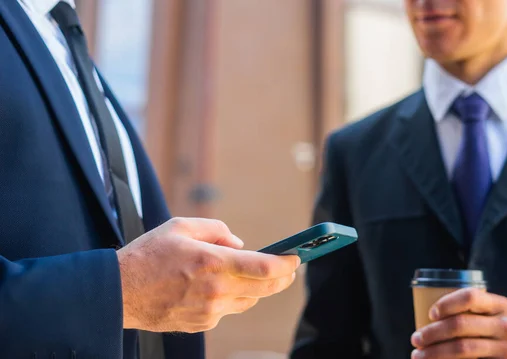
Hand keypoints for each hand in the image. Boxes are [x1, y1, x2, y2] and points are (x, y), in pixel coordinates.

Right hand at [117, 217, 299, 332]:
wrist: (118, 292)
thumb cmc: (148, 254)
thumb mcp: (181, 226)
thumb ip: (217, 230)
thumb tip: (240, 244)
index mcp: (212, 262)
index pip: (264, 267)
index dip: (286, 264)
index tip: (296, 257)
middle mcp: (215, 290)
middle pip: (264, 288)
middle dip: (282, 278)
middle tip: (289, 268)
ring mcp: (209, 311)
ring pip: (249, 301)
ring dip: (257, 288)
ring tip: (253, 274)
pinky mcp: (202, 323)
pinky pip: (228, 310)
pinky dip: (232, 298)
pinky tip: (219, 287)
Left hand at [410, 288, 506, 358]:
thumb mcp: (503, 308)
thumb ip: (478, 307)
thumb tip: (434, 312)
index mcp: (501, 304)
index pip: (470, 297)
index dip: (446, 303)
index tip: (430, 313)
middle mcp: (505, 325)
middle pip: (460, 326)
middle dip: (432, 333)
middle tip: (415, 339)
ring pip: (464, 349)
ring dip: (436, 353)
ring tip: (419, 355)